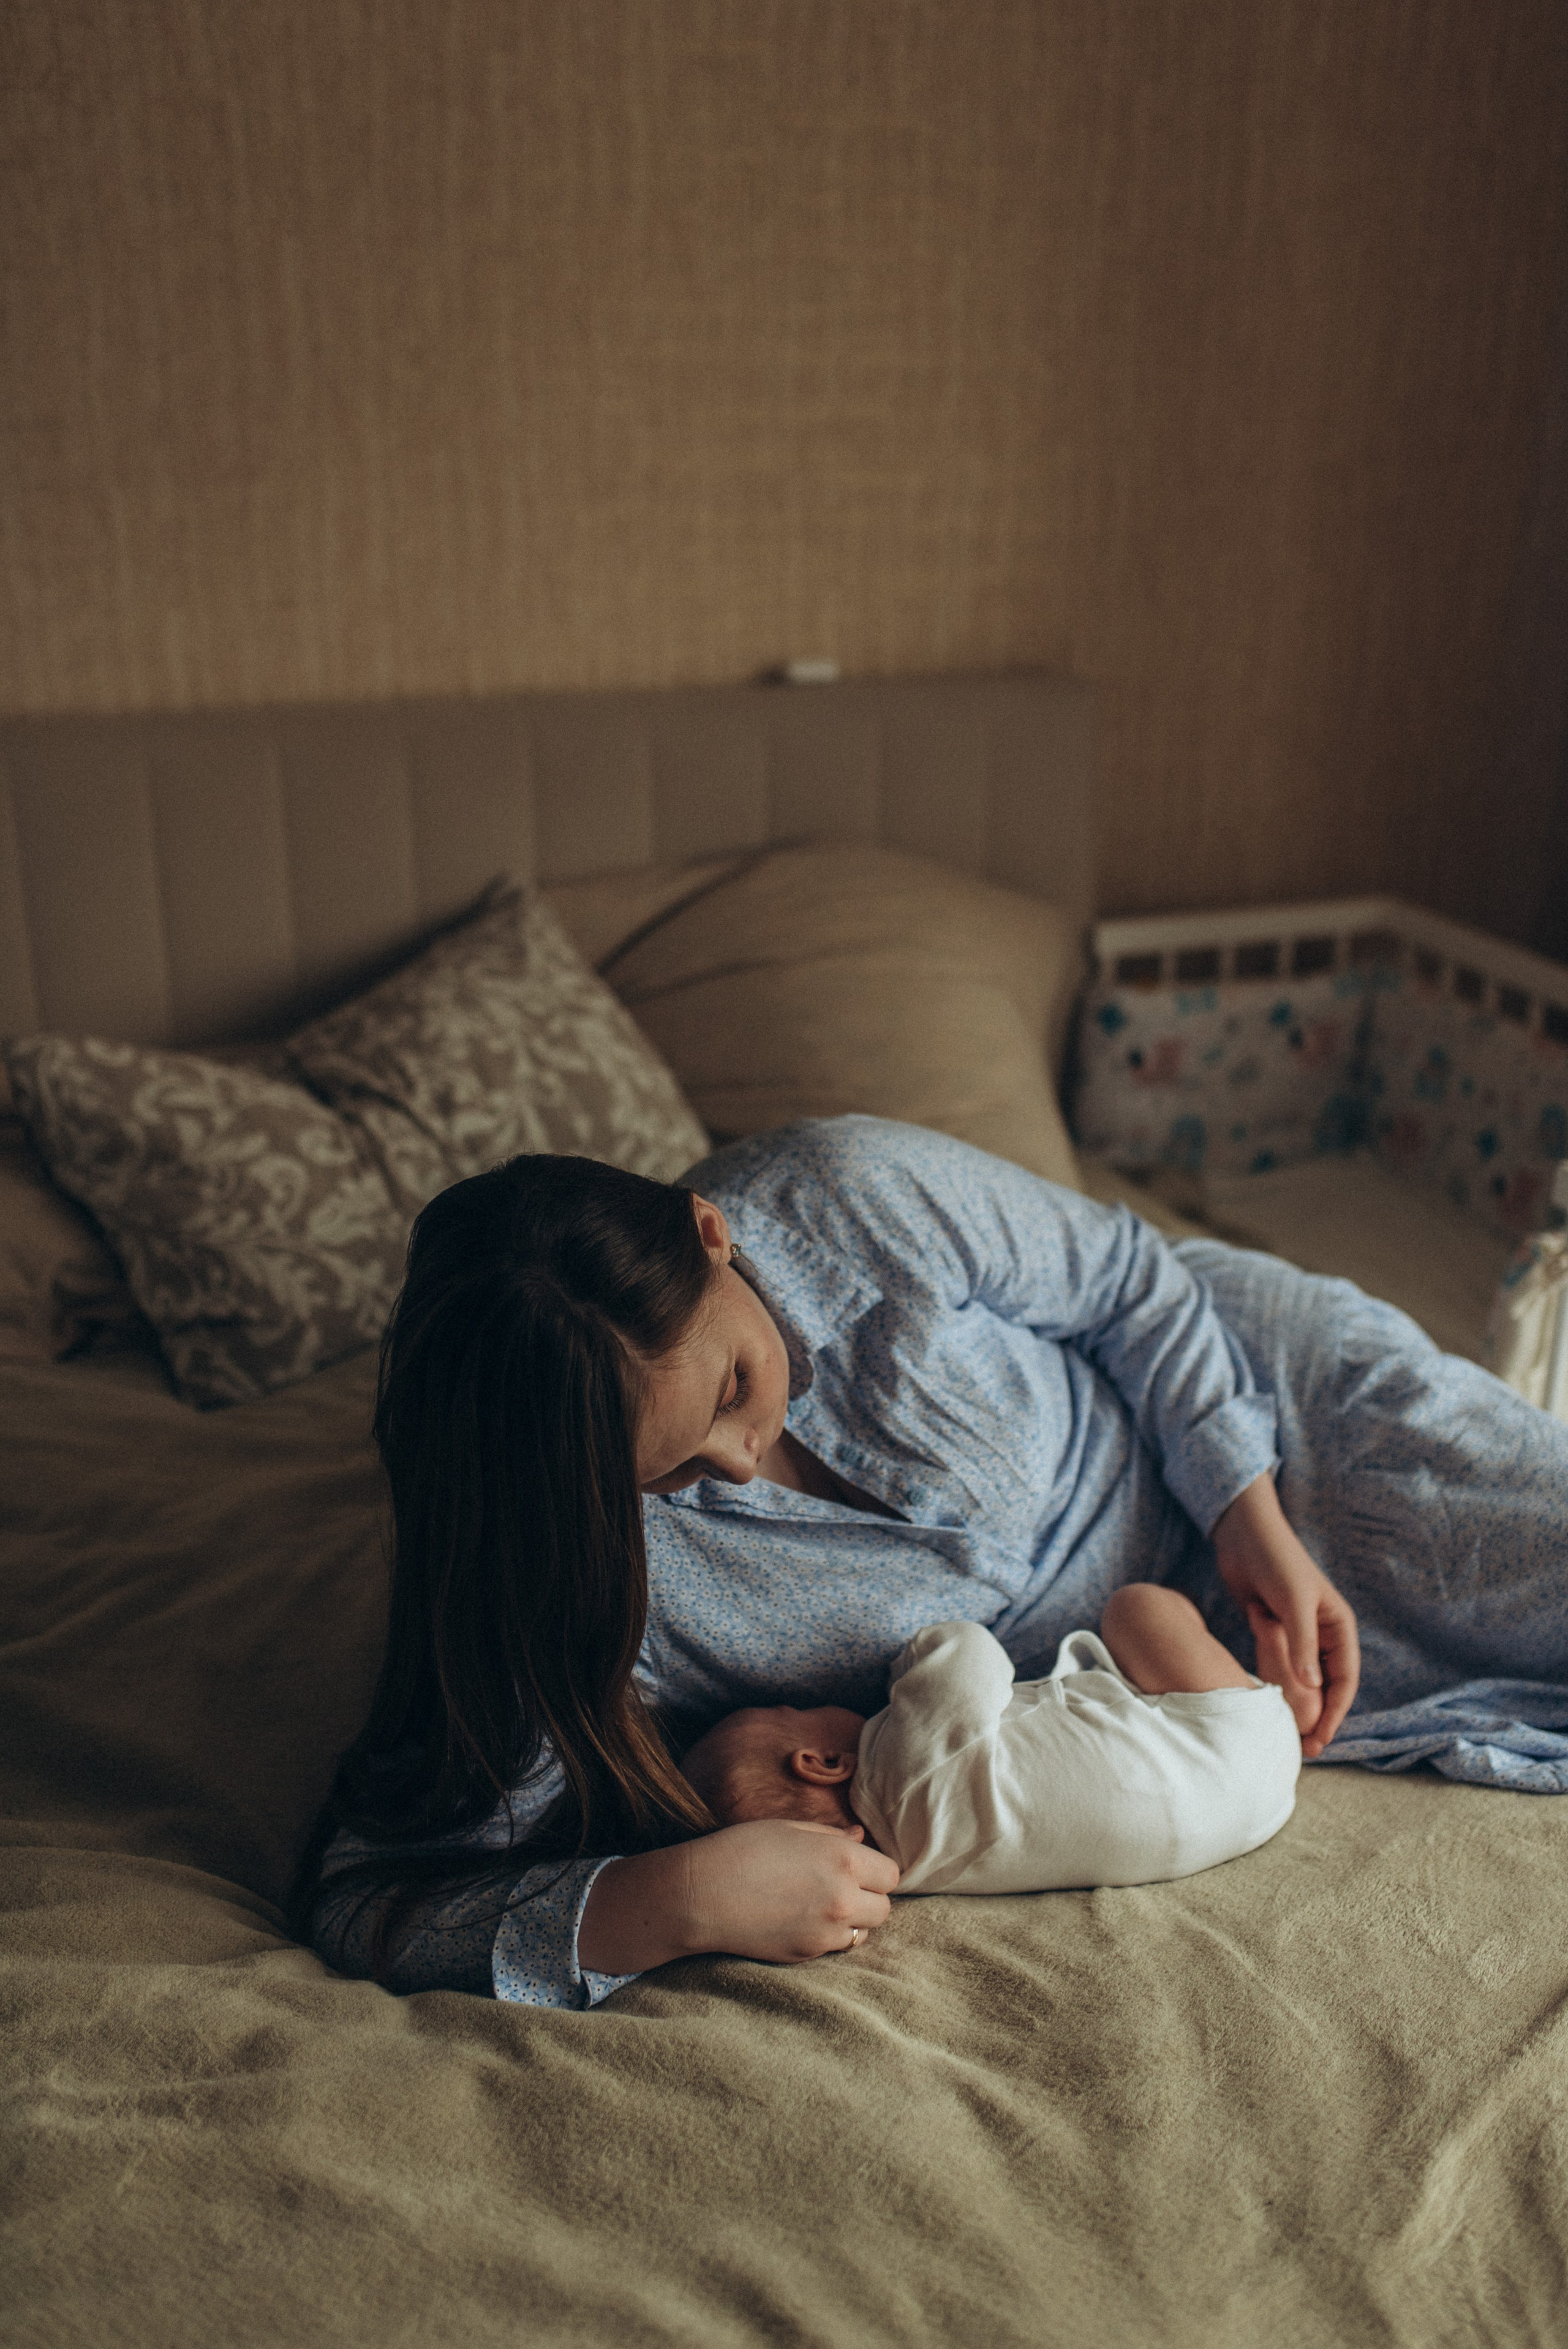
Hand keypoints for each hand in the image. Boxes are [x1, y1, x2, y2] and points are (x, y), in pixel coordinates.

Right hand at [577, 1820, 899, 1976]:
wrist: (702, 1894)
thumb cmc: (743, 1849)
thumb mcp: (790, 1829)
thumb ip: (831, 1836)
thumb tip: (859, 1838)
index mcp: (843, 1859)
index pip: (890, 1873)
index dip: (875, 1870)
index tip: (857, 1867)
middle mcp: (843, 1898)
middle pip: (884, 1907)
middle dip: (868, 1896)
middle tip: (840, 1886)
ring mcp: (827, 1932)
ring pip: (864, 1930)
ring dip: (852, 1919)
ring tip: (819, 1904)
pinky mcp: (808, 1954)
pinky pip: (837, 1947)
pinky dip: (829, 1936)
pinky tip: (802, 1920)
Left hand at [1211, 1473, 1359, 1757]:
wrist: (1243, 1534)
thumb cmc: (1276, 1562)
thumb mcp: (1293, 1602)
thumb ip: (1302, 1643)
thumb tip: (1312, 1688)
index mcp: (1338, 1626)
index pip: (1345, 1678)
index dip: (1336, 1712)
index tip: (1322, 1739)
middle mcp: (1323, 1632)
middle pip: (1327, 1684)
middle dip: (1319, 1716)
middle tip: (1305, 1747)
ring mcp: (1299, 1633)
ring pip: (1305, 1679)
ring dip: (1299, 1706)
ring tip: (1287, 1735)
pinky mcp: (1275, 1631)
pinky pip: (1282, 1667)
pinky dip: (1279, 1688)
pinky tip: (1269, 1708)